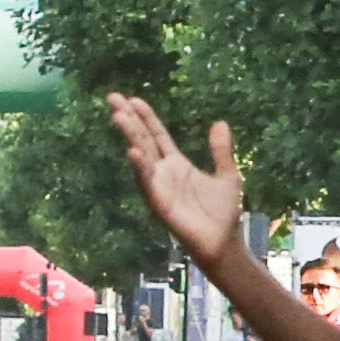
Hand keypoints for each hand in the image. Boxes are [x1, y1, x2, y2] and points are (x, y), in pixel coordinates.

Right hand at [100, 96, 247, 266]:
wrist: (223, 243)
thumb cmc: (222, 212)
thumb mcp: (226, 175)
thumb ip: (220, 151)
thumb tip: (220, 123)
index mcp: (177, 164)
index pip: (157, 135)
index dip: (146, 117)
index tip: (133, 99)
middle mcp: (163, 173)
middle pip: (142, 140)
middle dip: (128, 119)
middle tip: (113, 98)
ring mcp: (158, 187)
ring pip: (141, 157)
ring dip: (130, 137)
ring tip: (119, 116)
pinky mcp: (159, 204)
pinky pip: (147, 183)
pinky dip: (140, 167)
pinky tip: (133, 151)